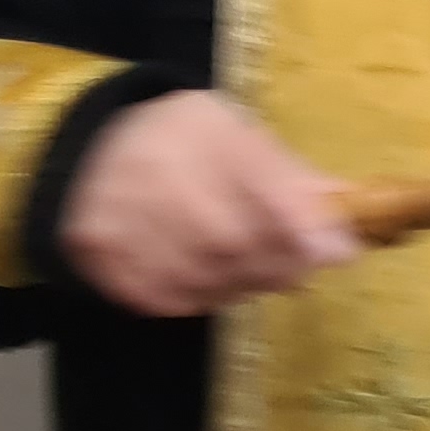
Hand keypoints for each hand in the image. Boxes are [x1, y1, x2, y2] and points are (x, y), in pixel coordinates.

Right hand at [58, 90, 356, 315]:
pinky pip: (180, 301)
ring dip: (250, 281)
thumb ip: (286, 171)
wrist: (84, 156)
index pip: (259, 193)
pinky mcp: (110, 270)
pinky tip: (214, 271)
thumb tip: (345, 206)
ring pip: (214, 281)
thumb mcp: (231, 130)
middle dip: (284, 261)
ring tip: (258, 263)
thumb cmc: (176, 139)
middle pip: (238, 246)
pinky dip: (209, 294)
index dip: (306, 230)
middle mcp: (153, 184)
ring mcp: (125, 234)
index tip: (342, 249)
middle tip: (305, 262)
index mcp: (193, 136)